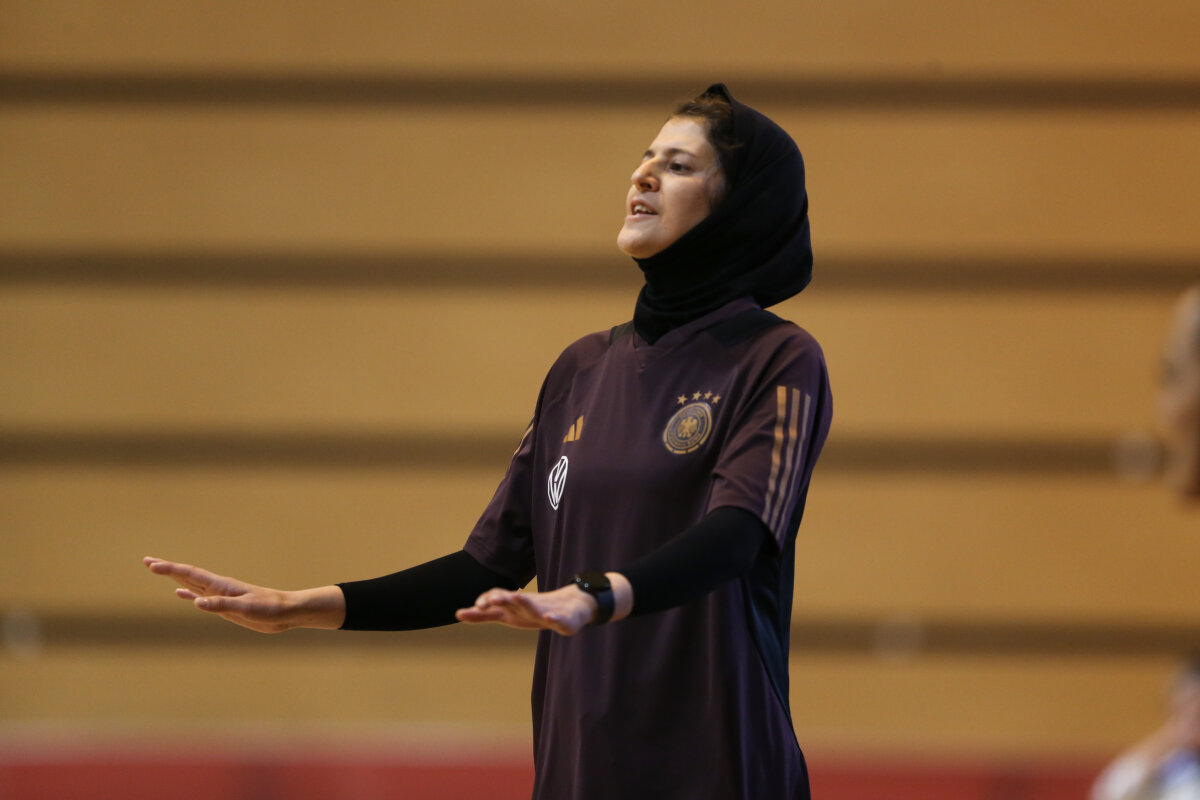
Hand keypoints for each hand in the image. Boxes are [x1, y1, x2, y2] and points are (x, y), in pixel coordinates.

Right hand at [143, 556, 344, 632]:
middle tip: (147, 561)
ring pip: (192, 584)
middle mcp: (218, 588)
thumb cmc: (269, 609)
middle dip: (167, 568)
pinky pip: (202, 598)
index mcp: (221, 586)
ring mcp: (221, 596)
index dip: (170, 569)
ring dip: (175, 578)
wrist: (286, 612)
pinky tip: (181, 595)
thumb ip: (221, 605)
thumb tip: (197, 602)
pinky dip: (190, 595)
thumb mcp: (245, 608)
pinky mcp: (225, 606)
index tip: (151, 564)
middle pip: (187, 575)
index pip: (190, 574)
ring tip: (159, 571)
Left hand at [455, 585, 597, 636]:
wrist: (572, 607)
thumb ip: (488, 614)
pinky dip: (553, 618)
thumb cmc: (535, 611)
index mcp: (512, 610)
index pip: (491, 607)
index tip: (462, 613)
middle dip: (499, 598)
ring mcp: (543, 611)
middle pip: (509, 600)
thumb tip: (458, 613)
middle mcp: (525, 607)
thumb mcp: (509, 615)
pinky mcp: (562, 618)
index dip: (479, 611)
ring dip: (524, 601)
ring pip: (532, 604)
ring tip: (516, 598)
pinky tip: (549, 618)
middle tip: (489, 601)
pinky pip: (557, 618)